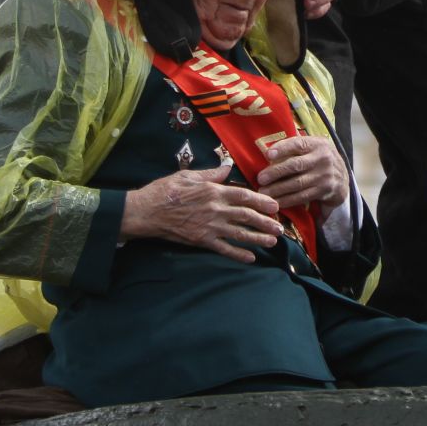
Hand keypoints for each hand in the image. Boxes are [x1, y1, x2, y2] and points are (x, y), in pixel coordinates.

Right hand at [121, 165, 281, 261]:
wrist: (146, 211)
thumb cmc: (166, 190)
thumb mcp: (189, 175)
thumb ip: (211, 174)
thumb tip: (227, 167)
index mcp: (214, 191)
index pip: (244, 196)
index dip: (262, 202)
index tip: (275, 206)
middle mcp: (215, 209)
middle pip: (246, 216)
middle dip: (265, 222)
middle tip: (280, 228)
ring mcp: (209, 226)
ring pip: (239, 233)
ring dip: (257, 238)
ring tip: (272, 241)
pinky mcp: (201, 240)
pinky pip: (223, 248)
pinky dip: (238, 254)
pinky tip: (250, 258)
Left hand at [255, 136, 347, 213]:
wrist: (342, 178)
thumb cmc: (319, 160)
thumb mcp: (314, 148)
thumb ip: (296, 148)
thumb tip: (268, 153)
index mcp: (318, 144)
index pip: (298, 144)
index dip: (282, 148)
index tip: (267, 155)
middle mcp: (323, 158)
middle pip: (295, 165)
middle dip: (276, 172)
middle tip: (260, 178)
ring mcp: (325, 176)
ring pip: (297, 184)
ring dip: (278, 189)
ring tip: (263, 193)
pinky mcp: (324, 191)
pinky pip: (302, 196)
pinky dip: (287, 200)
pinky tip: (276, 201)